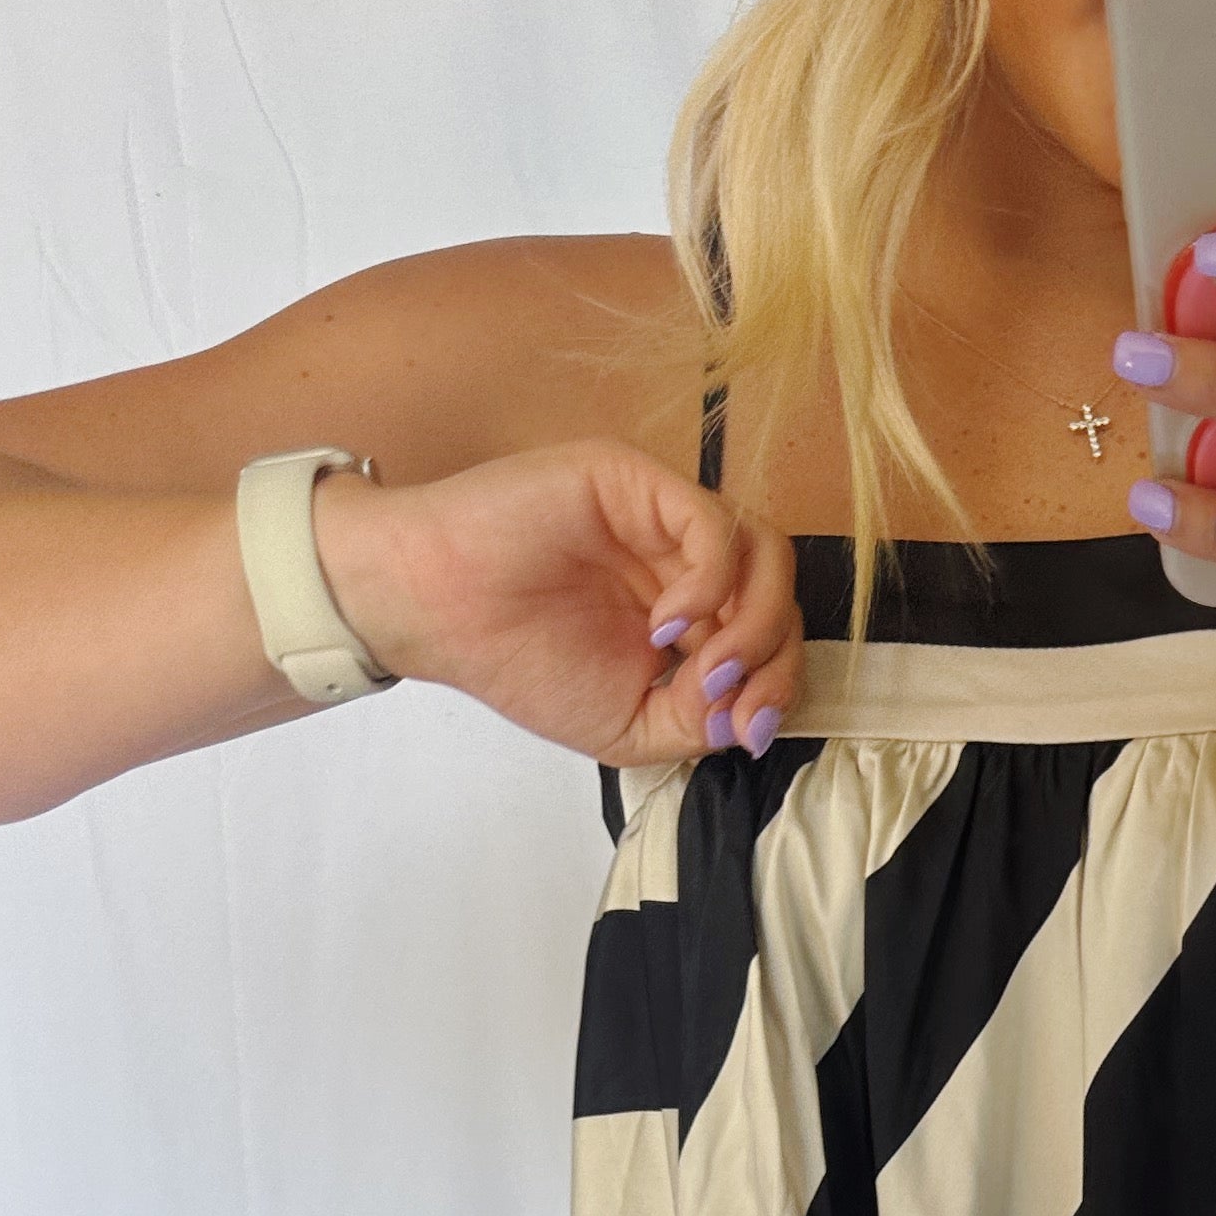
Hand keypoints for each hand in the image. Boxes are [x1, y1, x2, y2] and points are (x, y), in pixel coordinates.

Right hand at [309, 440, 800, 763]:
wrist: (435, 612)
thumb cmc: (517, 660)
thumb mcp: (628, 725)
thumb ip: (696, 723)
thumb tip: (752, 718)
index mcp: (686, 612)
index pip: (771, 636)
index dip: (777, 688)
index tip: (744, 734)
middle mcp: (682, 559)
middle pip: (780, 594)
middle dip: (773, 663)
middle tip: (724, 703)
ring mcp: (661, 517)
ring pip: (764, 554)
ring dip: (753, 624)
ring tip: (703, 669)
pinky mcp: (635, 482)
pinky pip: (712, 524)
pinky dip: (711, 582)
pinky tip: (667, 623)